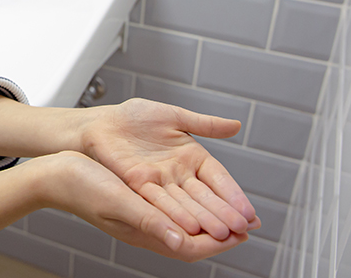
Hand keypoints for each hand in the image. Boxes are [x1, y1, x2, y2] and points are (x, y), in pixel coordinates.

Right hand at [39, 151, 248, 261]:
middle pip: (195, 238)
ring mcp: (143, 216)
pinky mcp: (140, 202)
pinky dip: (194, 203)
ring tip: (235, 210)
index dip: (221, 241)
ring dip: (212, 216)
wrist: (55, 174)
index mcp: (143, 232)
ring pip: (187, 223)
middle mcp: (147, 227)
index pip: (193, 246)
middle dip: (225, 230)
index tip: (245, 230)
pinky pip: (174, 208)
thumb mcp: (119, 201)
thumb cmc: (81, 186)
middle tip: (251, 221)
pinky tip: (202, 193)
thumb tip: (183, 241)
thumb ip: (150, 221)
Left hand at [75, 98, 258, 239]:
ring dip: (204, 219)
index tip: (250, 212)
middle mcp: (178, 173)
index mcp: (191, 156)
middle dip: (224, 213)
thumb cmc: (133, 118)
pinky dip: (175, 214)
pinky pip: (160, 201)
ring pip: (186, 204)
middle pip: (205, 196)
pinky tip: (190, 227)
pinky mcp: (139, 185)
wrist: (100, 123)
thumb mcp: (174, 116)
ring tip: (222, 235)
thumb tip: (236, 126)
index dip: (233, 194)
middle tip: (243, 230)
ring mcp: (160, 182)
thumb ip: (204, 124)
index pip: (218, 178)